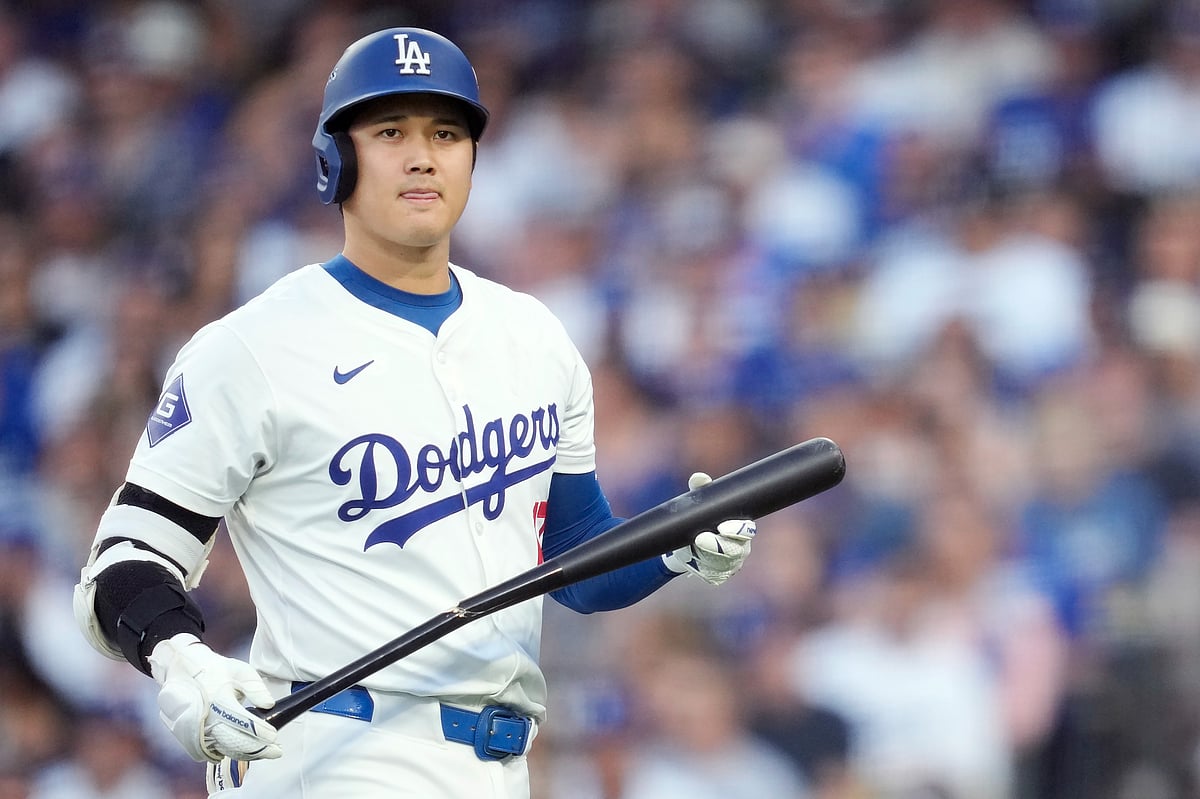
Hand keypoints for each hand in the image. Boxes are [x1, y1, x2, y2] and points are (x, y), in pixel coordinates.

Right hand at [148, 633, 281, 762]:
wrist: (184, 674)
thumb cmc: (215, 671)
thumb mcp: (239, 671)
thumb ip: (255, 688)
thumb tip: (269, 704)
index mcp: (219, 701)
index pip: (244, 723)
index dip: (261, 732)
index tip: (274, 736)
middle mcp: (207, 719)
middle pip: (236, 742)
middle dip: (259, 749)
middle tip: (276, 751)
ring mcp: (199, 731)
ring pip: (227, 750)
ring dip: (247, 754)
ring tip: (266, 752)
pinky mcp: (195, 738)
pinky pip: (217, 750)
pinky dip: (234, 752)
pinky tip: (248, 751)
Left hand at [663, 472, 755, 584]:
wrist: (687, 543)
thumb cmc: (698, 520)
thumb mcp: (699, 505)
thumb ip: (700, 491)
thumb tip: (699, 478)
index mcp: (741, 528)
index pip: (747, 530)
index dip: (737, 530)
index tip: (721, 527)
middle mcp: (741, 547)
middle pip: (737, 550)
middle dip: (719, 545)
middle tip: (701, 538)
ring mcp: (732, 563)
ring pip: (725, 564)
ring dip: (709, 557)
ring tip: (694, 548)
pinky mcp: (720, 575)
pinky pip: (715, 574)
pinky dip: (704, 569)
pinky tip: (696, 562)